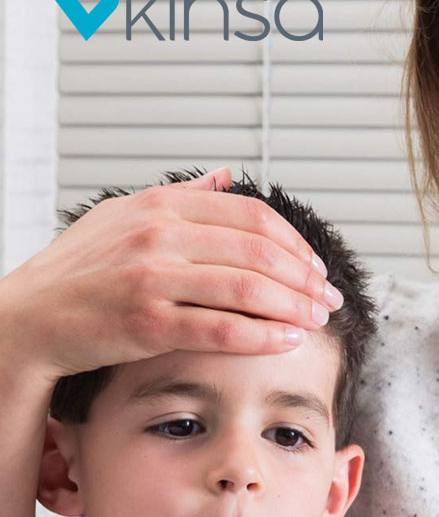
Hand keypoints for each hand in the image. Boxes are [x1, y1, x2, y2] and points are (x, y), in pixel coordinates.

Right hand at [0, 167, 340, 384]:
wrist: (31, 317)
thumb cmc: (79, 270)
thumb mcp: (125, 216)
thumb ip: (181, 195)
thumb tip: (226, 175)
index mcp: (161, 205)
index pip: (251, 216)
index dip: (294, 243)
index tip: (315, 267)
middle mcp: (160, 235)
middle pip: (259, 250)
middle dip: (304, 278)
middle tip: (328, 298)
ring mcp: (153, 277)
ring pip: (248, 288)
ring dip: (293, 306)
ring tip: (316, 320)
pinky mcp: (148, 322)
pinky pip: (222, 327)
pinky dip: (263, 335)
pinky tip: (287, 341)